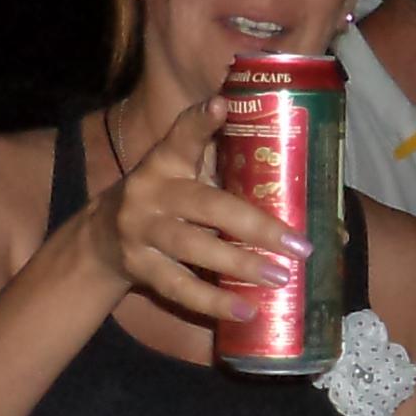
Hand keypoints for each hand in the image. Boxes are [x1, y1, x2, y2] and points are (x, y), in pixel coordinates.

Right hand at [89, 96, 304, 327]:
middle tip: (298, 245)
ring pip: (193, 247)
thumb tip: (312, 203)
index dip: (201, 121)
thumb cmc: (167, 199)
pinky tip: (247, 310)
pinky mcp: (139, 266)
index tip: (222, 105)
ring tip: (280, 277)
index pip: (182, 135)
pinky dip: (215, 301)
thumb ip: (229, 173)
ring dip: (240, 264)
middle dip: (255, 226)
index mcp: (165, 160)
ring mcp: (142, 230)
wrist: (103, 237)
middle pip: (206, 205)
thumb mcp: (184, 174)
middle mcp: (151, 190)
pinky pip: (180, 287)